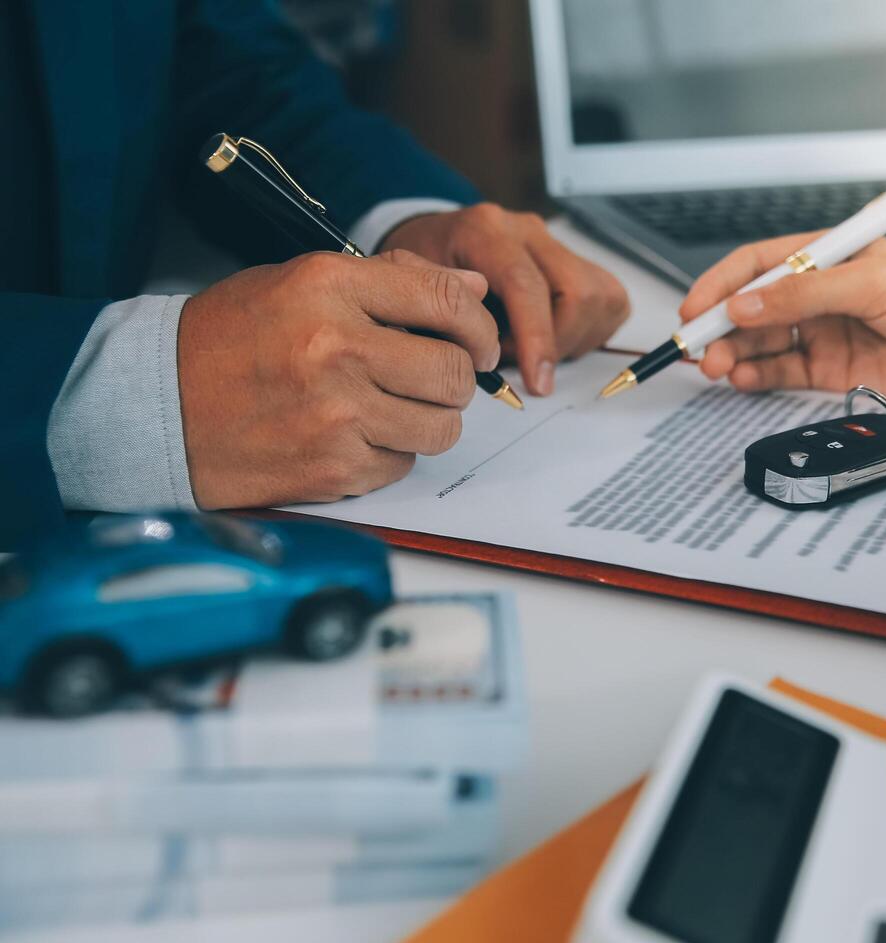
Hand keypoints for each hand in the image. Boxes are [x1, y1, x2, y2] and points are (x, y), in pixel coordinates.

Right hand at [178, 249, 498, 509]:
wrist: (155, 405)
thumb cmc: (231, 338)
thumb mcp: (302, 283)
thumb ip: (393, 281)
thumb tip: (475, 286)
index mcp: (329, 287)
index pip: (447, 300)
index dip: (481, 325)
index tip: (481, 341)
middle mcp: (336, 348)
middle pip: (455, 372)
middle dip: (458, 379)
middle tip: (437, 379)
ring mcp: (336, 414)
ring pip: (442, 427)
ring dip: (431, 421)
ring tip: (395, 408)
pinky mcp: (333, 469)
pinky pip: (403, 464)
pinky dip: (390, 454)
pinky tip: (354, 436)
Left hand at [380, 204, 629, 395]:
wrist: (434, 247)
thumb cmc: (426, 280)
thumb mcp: (420, 300)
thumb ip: (450, 325)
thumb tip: (483, 368)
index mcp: (485, 232)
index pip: (526, 285)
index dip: (536, 339)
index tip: (537, 383)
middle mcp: (527, 231)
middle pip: (576, 293)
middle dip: (557, 344)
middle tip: (524, 365)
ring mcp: (555, 243)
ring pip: (600, 298)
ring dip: (574, 340)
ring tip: (534, 349)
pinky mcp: (578, 259)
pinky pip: (608, 302)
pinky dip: (588, 331)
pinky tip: (555, 338)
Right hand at [683, 234, 885, 406]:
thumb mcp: (877, 285)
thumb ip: (807, 295)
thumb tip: (747, 303)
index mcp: (834, 257)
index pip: (763, 263)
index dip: (724, 282)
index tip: (696, 306)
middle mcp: (826, 295)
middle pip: (755, 306)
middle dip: (722, 324)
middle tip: (700, 345)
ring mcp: (828, 334)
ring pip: (763, 341)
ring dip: (734, 352)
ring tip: (718, 366)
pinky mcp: (835, 374)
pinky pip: (782, 372)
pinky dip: (757, 375)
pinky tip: (743, 377)